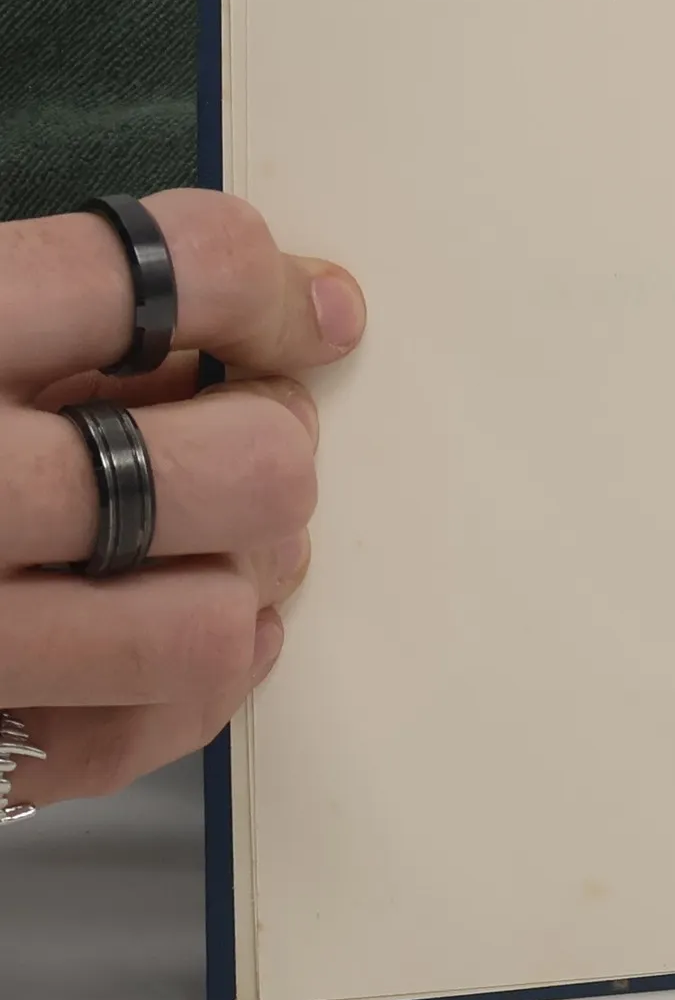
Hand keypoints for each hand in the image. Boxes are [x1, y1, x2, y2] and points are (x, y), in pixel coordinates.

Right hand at [0, 192, 363, 805]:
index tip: (309, 310)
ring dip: (247, 572)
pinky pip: (152, 728)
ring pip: (219, 616)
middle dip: (272, 441)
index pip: (168, 272)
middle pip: (250, 466)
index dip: (269, 284)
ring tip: (198, 538)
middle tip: (236, 430)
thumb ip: (40, 307)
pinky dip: (198, 678)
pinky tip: (171, 628)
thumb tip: (285, 304)